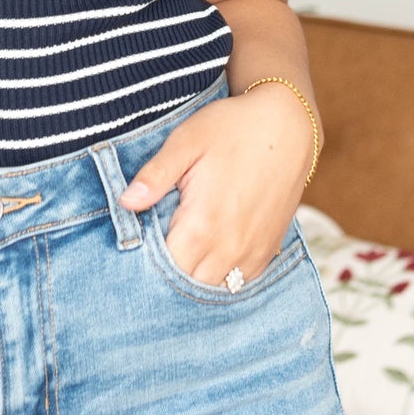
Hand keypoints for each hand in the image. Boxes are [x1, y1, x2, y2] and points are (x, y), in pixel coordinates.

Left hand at [118, 83, 315, 286]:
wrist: (287, 126)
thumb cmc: (232, 129)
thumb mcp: (186, 142)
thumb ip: (154, 176)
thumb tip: (126, 202)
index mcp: (202, 224)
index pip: (165, 269)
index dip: (147, 264)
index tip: (138, 247)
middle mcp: (229, 247)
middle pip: (188, 285)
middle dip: (168, 274)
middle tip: (156, 249)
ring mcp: (252, 252)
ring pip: (214, 288)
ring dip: (195, 278)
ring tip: (182, 253)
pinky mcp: (268, 250)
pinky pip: (239, 282)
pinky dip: (220, 276)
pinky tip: (208, 257)